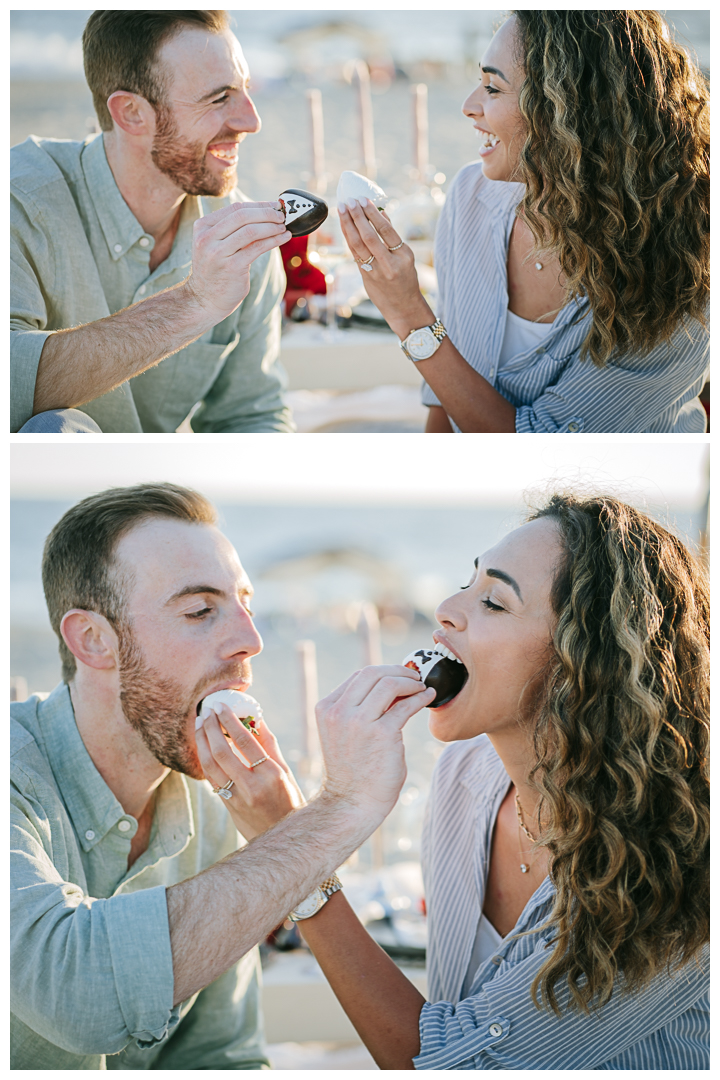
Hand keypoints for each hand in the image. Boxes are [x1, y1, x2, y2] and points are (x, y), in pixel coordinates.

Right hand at [184, 201, 291, 324]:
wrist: (205, 299)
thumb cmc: (216, 270)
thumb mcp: (217, 245)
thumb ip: (233, 230)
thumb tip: (265, 213)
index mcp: (203, 227)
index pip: (235, 208)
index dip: (258, 205)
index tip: (275, 206)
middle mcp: (207, 237)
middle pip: (243, 216)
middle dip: (267, 213)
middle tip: (282, 215)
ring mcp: (218, 252)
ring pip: (251, 231)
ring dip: (272, 227)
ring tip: (284, 227)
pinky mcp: (231, 267)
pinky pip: (257, 248)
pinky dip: (273, 240)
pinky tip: (284, 238)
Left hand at [195, 703, 304, 839]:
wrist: (285, 842)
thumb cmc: (290, 802)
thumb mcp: (286, 772)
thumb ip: (269, 745)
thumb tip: (256, 718)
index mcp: (272, 774)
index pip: (245, 741)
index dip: (229, 720)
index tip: (220, 705)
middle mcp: (253, 786)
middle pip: (222, 751)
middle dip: (211, 727)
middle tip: (206, 711)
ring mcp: (238, 799)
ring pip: (211, 765)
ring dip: (202, 742)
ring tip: (200, 725)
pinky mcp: (228, 807)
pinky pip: (211, 779)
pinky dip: (205, 760)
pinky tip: (203, 747)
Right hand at [315, 665, 434, 823]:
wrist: (353, 803)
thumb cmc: (354, 771)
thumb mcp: (347, 731)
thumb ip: (361, 708)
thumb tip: (394, 685)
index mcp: (327, 708)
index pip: (358, 676)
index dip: (383, 672)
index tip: (400, 676)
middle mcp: (339, 712)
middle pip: (372, 673)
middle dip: (398, 671)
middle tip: (415, 676)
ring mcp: (359, 722)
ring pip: (389, 683)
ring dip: (411, 682)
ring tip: (422, 687)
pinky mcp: (382, 733)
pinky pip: (406, 706)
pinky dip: (421, 697)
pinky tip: (428, 697)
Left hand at [338, 199, 434, 337]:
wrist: (403, 308)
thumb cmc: (406, 279)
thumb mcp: (406, 258)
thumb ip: (393, 238)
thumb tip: (381, 213)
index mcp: (404, 256)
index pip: (387, 230)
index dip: (373, 214)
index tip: (364, 200)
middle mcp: (389, 264)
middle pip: (369, 236)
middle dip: (357, 217)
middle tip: (349, 201)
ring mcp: (376, 272)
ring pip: (358, 245)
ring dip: (348, 225)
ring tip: (342, 209)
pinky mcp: (365, 277)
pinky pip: (354, 254)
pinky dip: (348, 238)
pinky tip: (344, 226)